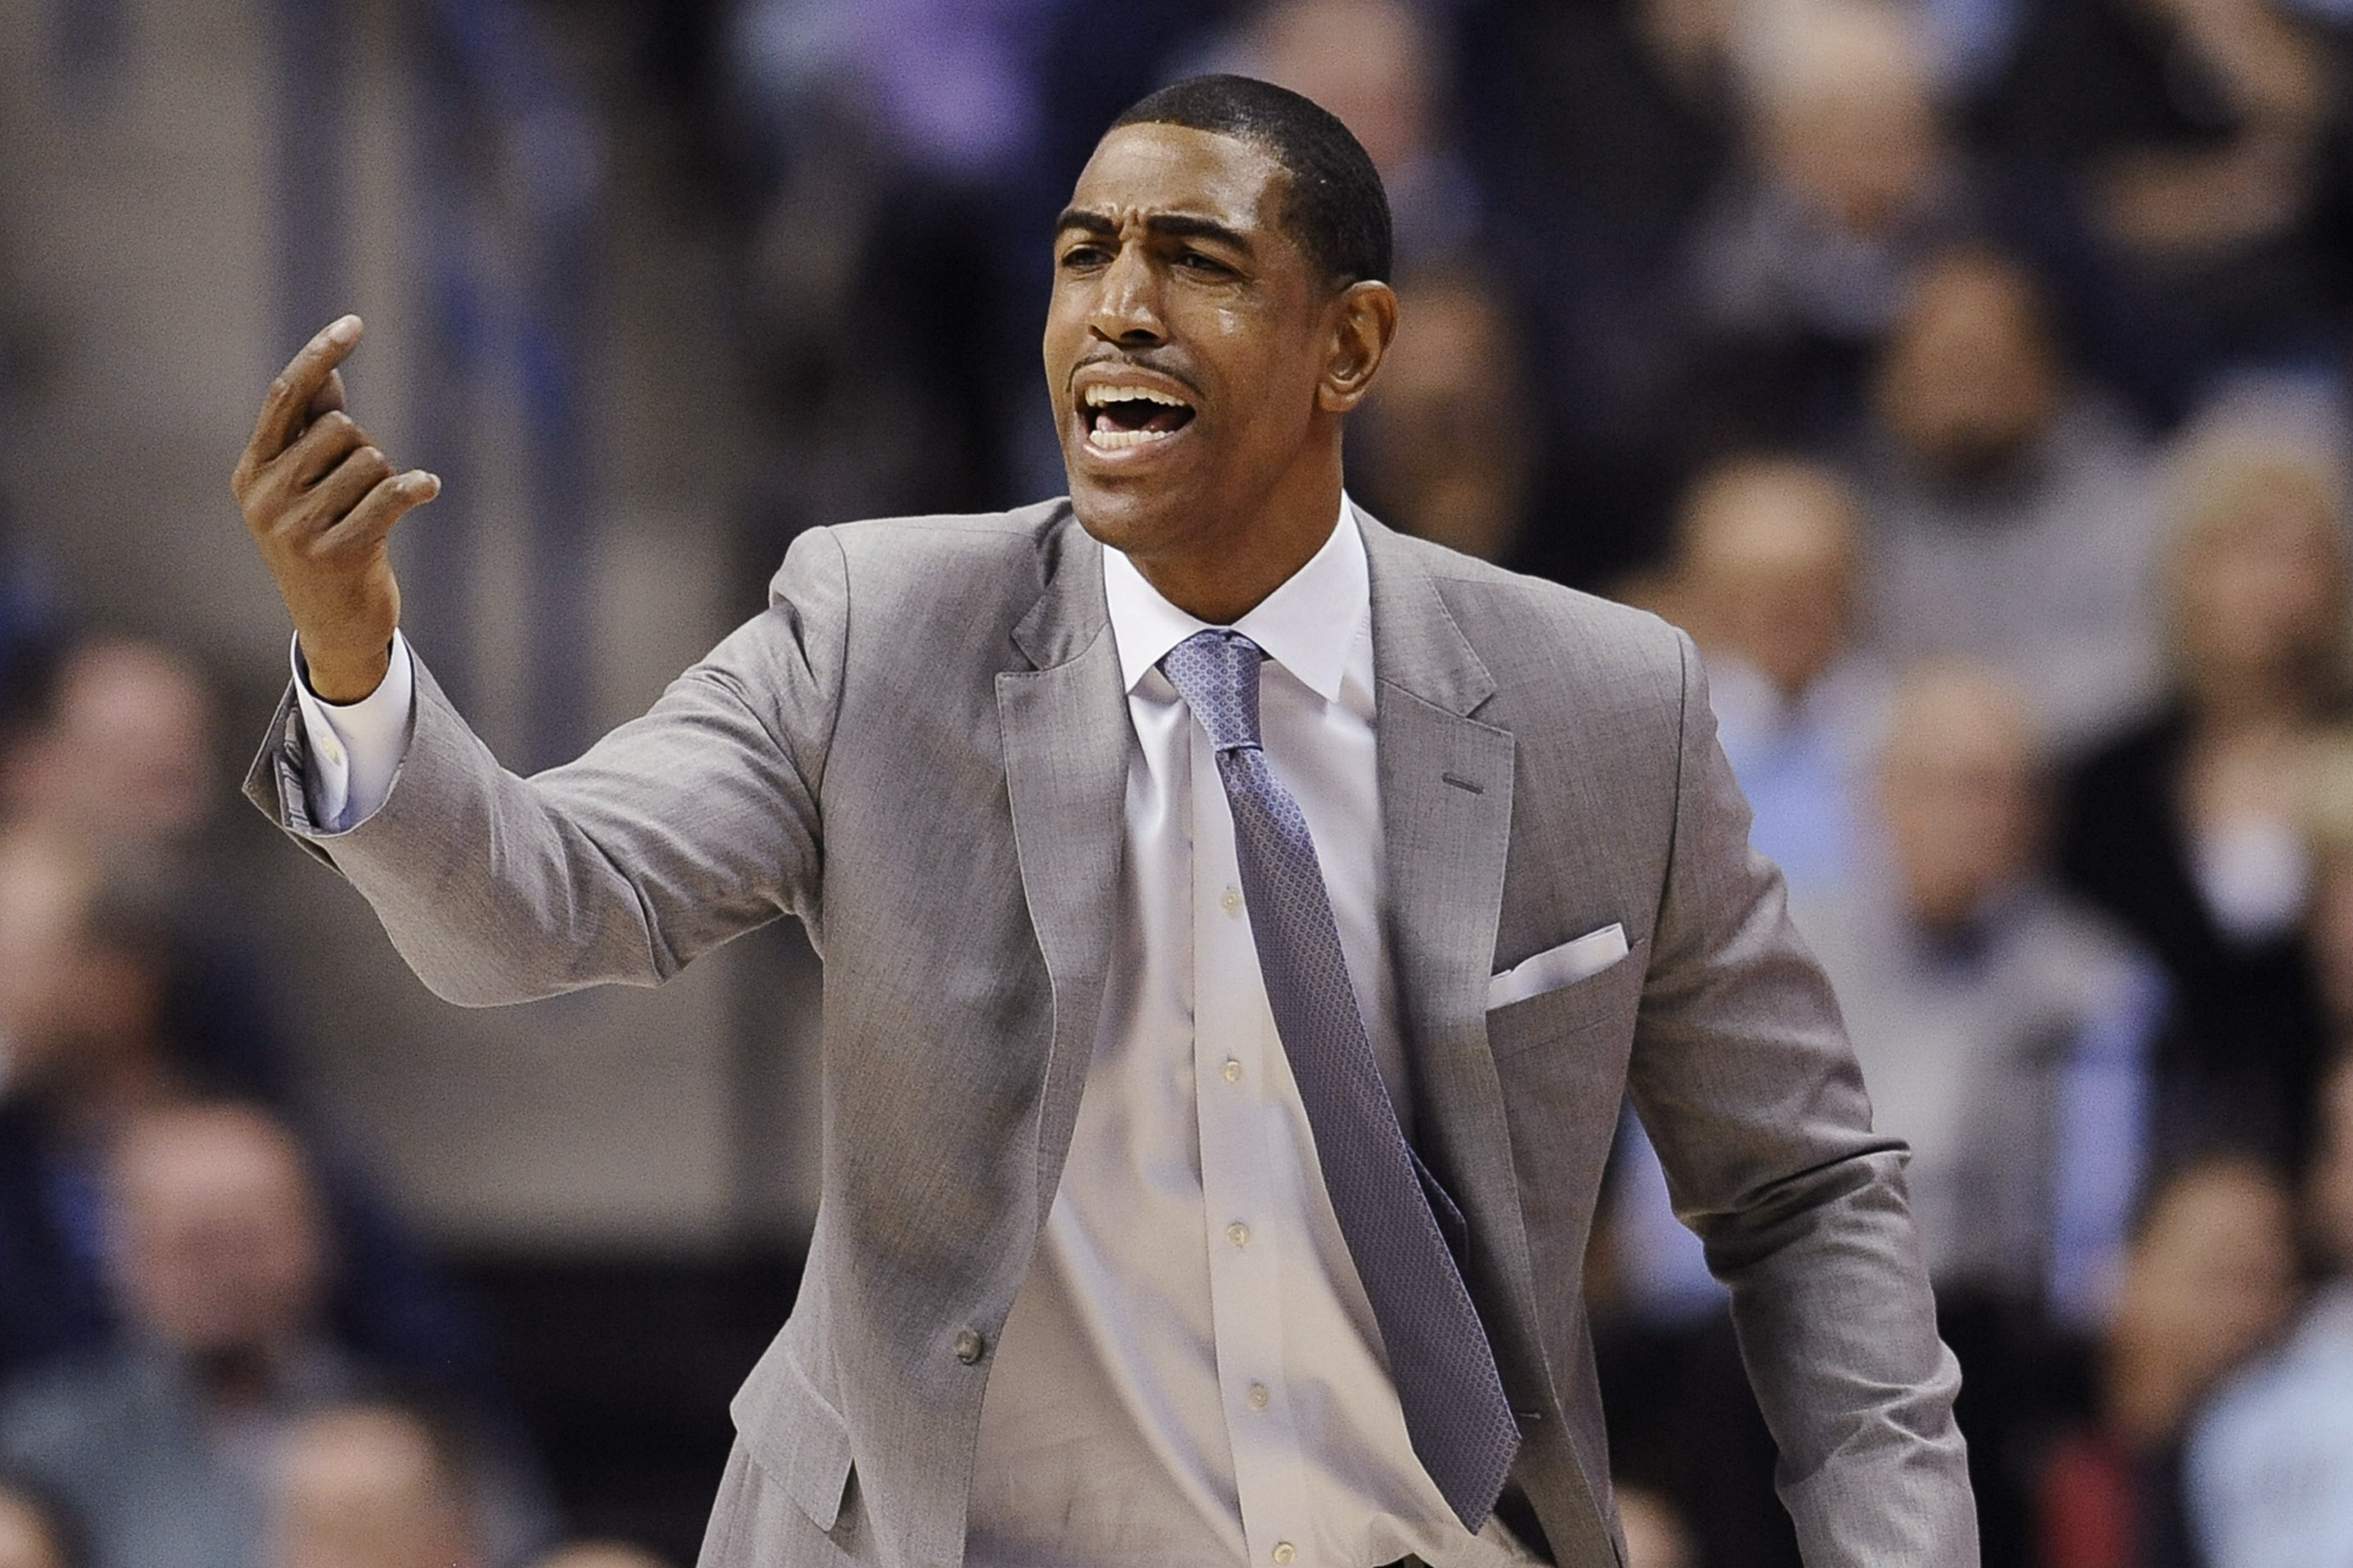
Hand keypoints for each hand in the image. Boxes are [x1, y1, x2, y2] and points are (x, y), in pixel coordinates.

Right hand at [231, 316, 439, 701]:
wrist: (335, 627)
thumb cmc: (327, 543)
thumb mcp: (309, 488)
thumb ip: (313, 430)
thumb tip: (328, 370)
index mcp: (252, 472)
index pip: (286, 397)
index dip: (320, 356)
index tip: (355, 323)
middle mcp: (266, 496)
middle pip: (342, 429)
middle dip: (365, 450)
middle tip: (359, 493)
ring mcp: (297, 527)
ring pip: (371, 461)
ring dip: (386, 480)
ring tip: (371, 517)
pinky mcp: (337, 553)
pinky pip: (390, 495)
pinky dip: (417, 486)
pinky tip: (428, 488)